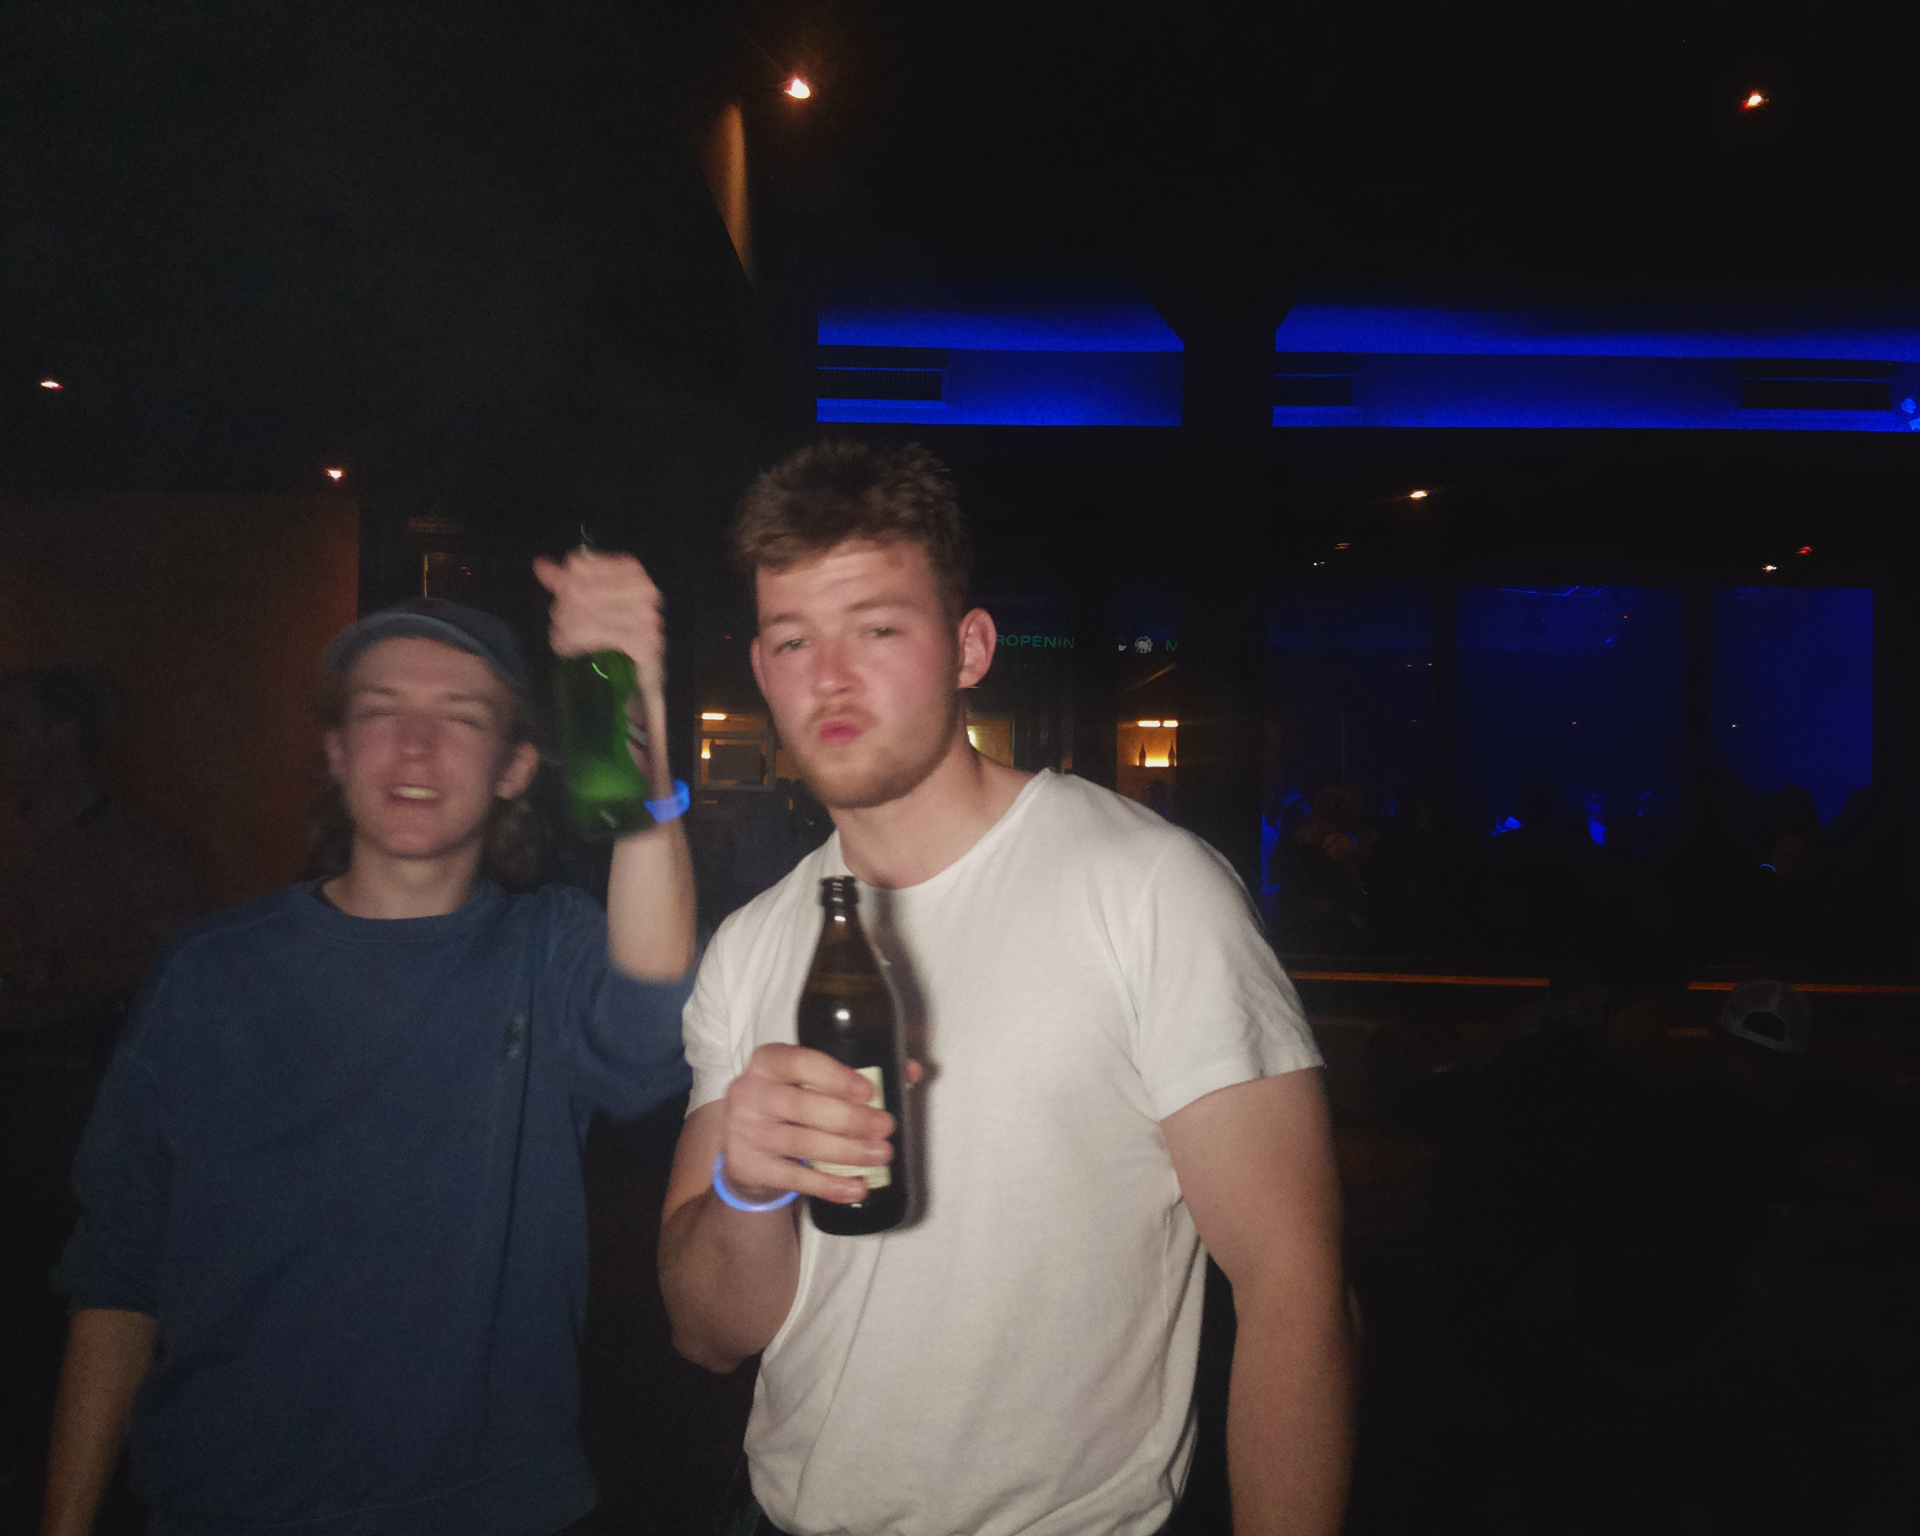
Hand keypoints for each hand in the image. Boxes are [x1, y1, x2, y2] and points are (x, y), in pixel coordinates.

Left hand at [532, 550, 665, 702]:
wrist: (642, 670)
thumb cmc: (615, 631)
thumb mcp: (588, 602)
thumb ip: (565, 582)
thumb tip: (540, 564)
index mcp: (631, 569)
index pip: (580, 566)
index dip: (564, 585)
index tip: (560, 602)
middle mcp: (643, 588)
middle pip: (582, 590)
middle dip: (564, 610)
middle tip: (557, 625)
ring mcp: (647, 615)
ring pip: (587, 614)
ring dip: (568, 629)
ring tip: (560, 638)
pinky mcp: (646, 642)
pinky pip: (599, 635)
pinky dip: (578, 643)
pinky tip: (568, 648)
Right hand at [722, 1044, 919, 1205]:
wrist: (745, 1144)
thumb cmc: (791, 1102)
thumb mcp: (811, 1080)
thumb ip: (859, 1073)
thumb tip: (913, 1071)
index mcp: (769, 1061)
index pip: (801, 1062)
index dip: (836, 1077)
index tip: (870, 1091)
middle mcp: (751, 1092)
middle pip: (805, 1107)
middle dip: (852, 1119)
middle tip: (887, 1128)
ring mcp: (747, 1131)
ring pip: (802, 1143)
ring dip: (847, 1152)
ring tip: (882, 1155)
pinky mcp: (749, 1166)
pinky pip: (794, 1178)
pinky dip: (829, 1185)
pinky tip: (856, 1187)